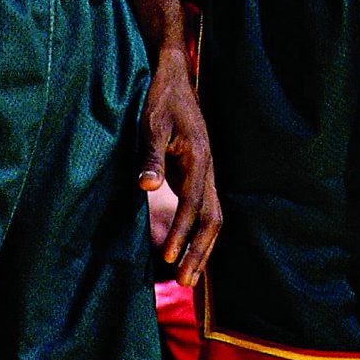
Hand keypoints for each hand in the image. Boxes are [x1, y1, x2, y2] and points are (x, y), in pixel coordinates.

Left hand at [139, 47, 219, 286]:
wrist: (175, 77)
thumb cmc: (160, 100)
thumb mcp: (150, 125)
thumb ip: (150, 157)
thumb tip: (146, 188)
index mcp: (199, 158)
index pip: (193, 204)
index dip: (181, 232)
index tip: (166, 256)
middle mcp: (209, 169)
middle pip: (212, 219)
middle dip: (199, 252)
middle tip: (184, 282)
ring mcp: (207, 173)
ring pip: (213, 218)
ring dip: (202, 248)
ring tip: (188, 278)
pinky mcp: (200, 175)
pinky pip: (206, 211)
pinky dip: (200, 235)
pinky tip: (188, 250)